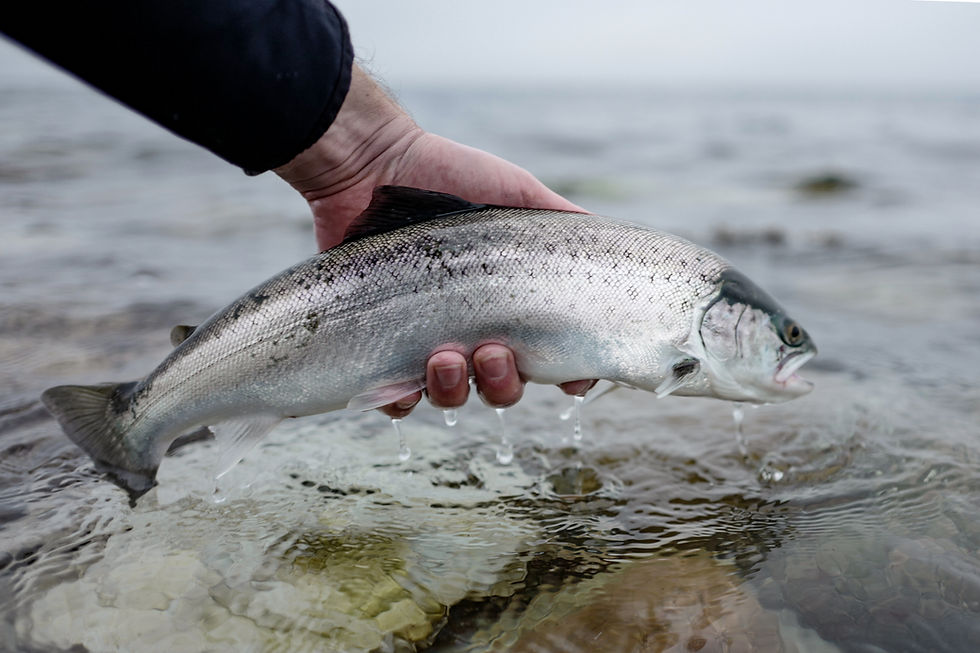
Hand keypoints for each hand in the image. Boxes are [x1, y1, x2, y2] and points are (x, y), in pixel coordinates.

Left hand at [275, 65, 595, 416]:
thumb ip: (563, 221)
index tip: (572, 380)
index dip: (565, 376)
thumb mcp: (519, 195)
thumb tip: (609, 240)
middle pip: (500, 387)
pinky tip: (405, 385)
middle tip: (491, 351)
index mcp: (506, 307)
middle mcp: (470, 330)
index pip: (545, 357)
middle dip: (503, 382)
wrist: (373, 163)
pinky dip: (402, 402)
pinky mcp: (377, 344)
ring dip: (453, 390)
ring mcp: (424, 340)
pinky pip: (393, 398)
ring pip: (450, 396)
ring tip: (444, 357)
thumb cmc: (449, 177)